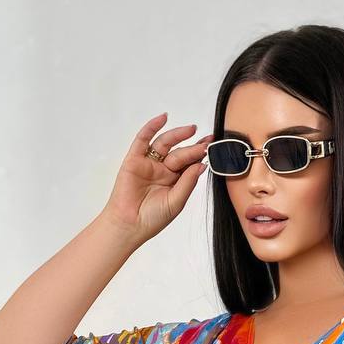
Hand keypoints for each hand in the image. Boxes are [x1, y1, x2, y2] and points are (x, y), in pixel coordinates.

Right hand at [102, 111, 211, 244]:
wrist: (130, 225)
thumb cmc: (153, 218)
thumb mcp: (177, 201)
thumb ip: (188, 182)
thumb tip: (202, 164)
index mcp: (174, 181)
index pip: (190, 163)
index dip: (200, 154)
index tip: (213, 146)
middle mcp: (163, 170)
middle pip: (180, 153)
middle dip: (193, 147)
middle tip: (206, 141)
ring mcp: (149, 164)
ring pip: (165, 144)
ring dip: (178, 134)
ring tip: (191, 129)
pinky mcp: (134, 160)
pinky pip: (143, 140)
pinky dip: (152, 127)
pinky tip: (163, 118)